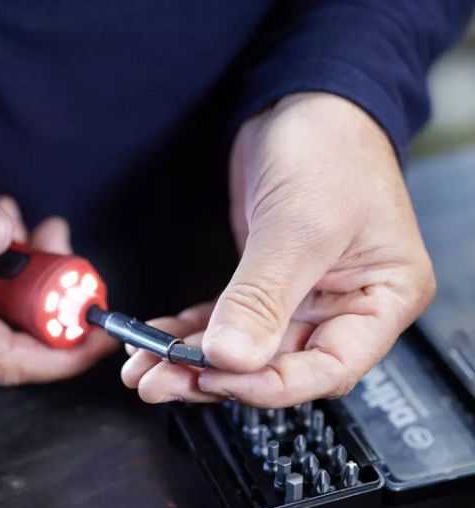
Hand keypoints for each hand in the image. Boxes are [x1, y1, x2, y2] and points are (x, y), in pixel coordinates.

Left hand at [121, 92, 434, 406]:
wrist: (304, 101)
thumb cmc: (331, 148)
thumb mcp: (300, 227)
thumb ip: (264, 299)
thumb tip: (232, 358)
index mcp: (381, 299)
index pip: (328, 369)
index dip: (270, 385)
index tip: (216, 378)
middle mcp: (343, 306)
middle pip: (279, 365)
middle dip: (217, 377)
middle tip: (162, 381)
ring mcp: (301, 297)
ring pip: (247, 348)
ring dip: (195, 360)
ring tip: (147, 369)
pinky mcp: (266, 284)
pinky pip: (227, 319)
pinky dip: (192, 331)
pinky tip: (160, 337)